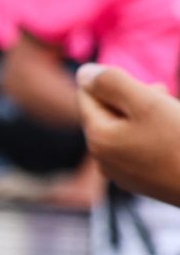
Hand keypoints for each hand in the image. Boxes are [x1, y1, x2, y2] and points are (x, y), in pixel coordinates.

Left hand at [78, 64, 179, 204]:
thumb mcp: (147, 103)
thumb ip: (111, 83)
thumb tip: (84, 73)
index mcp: (97, 139)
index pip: (89, 95)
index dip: (119, 84)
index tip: (152, 90)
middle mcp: (103, 160)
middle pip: (109, 113)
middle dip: (136, 100)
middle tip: (168, 98)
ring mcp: (123, 174)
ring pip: (127, 130)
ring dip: (148, 116)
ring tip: (175, 115)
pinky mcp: (144, 182)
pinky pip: (140, 148)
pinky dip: (155, 136)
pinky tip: (176, 138)